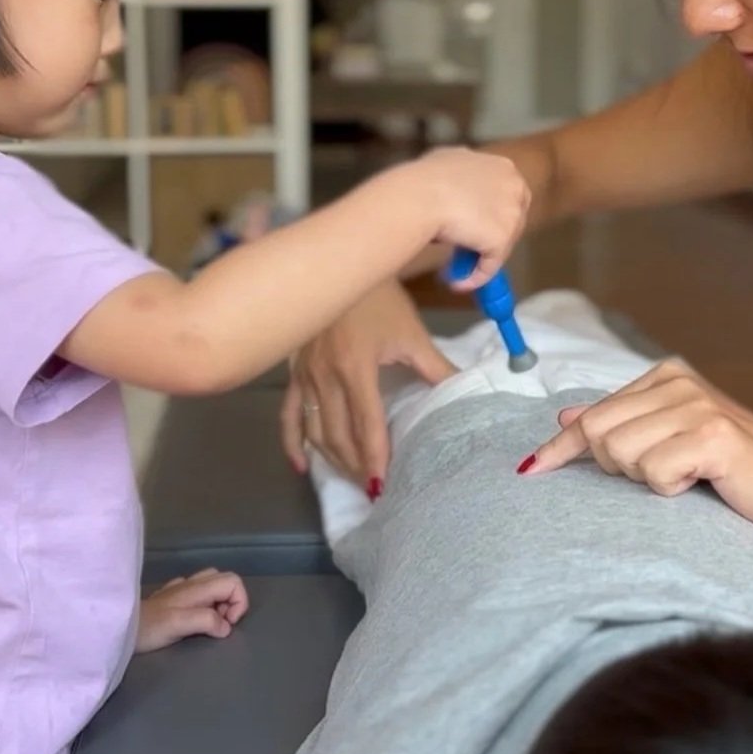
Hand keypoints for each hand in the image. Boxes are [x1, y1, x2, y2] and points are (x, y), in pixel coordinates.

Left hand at [135, 569, 248, 654]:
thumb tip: (225, 627)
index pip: (234, 582)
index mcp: (198, 588)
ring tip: (207, 623)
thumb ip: (206, 621)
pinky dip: (202, 604)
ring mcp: (180, 588)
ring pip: (212, 585)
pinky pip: (196, 593)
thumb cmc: (150, 627)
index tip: (226, 624)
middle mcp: (192, 583)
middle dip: (231, 602)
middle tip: (219, 624)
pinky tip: (190, 618)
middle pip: (226, 581)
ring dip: (218, 603)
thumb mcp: (180, 624)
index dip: (239, 603)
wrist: (119, 627)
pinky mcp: (170, 597)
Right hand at [281, 279, 456, 491]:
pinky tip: (302, 466)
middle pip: (338, 437)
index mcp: (356, 368)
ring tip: (351, 479)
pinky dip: (294, 443)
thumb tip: (464, 391)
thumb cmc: (380, 297)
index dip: (374, 459)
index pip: (365, 426)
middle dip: (355, 467)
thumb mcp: (411, 333)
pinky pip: (288, 415)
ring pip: (314, 431)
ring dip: (331, 460)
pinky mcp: (293, 372)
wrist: (341, 263)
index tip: (383, 486)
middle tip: (372, 490)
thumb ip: (436, 368)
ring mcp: (304, 376)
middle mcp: (325, 377)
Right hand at [393, 147, 530, 289]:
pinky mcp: (501, 239)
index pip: (508, 196)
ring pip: (500, 245)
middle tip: (466, 251)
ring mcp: (511, 215)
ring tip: (455, 272)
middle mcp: (514, 187)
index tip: (475, 227)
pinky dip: (475, 277)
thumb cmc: (424, 179)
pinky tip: (457, 284)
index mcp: (503, 167)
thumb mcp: (447, 165)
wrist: (419, 194)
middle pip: (510, 221)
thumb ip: (461, 177)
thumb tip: (451, 191)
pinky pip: (490, 265)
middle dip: (489, 237)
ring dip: (480, 260)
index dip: (492, 214)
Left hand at [522, 358, 752, 531]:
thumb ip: (621, 425)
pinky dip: (670, 488)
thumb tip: (565, 416)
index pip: (593, 414)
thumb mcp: (668, 441)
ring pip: (621, 454)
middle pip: (599, 434)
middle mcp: (676, 381)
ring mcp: (696, 404)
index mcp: (663, 376)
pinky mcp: (713, 434)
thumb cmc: (731, 469)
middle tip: (661, 475)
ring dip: (646, 479)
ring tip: (685, 476)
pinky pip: (654, 472)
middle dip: (617, 467)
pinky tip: (700, 481)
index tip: (531, 470)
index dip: (560, 447)